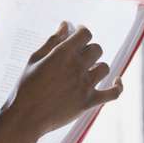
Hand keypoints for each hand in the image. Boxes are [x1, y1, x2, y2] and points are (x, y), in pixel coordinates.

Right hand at [4, 20, 124, 137]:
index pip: (85, 34)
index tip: (79, 35)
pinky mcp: (89, 102)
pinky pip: (113, 93)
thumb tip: (65, 25)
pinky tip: (117, 81)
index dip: (83, 32)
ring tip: (88, 71)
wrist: (26, 117)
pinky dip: (118, 86)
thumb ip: (52, 41)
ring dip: (97, 66)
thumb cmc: (26, 87)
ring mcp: (85, 85)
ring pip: (104, 67)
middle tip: (79, 56)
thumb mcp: (35, 59)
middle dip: (88, 50)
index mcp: (63, 54)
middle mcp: (77, 67)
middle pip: (96, 49)